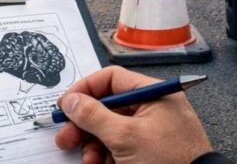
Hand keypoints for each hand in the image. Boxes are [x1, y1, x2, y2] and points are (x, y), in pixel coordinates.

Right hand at [54, 66, 211, 163]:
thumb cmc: (171, 161)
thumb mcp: (125, 137)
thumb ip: (93, 115)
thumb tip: (71, 100)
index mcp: (154, 94)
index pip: (112, 79)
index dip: (85, 89)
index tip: (65, 104)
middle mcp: (153, 108)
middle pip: (107, 107)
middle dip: (84, 124)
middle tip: (65, 136)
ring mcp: (151, 132)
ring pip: (111, 130)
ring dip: (93, 144)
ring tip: (87, 158)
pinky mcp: (149, 152)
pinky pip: (120, 147)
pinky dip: (106, 155)